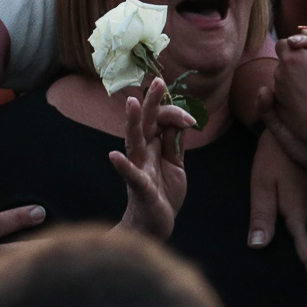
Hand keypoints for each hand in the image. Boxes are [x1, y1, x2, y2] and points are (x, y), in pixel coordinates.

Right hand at [113, 79, 191, 238]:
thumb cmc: (163, 193)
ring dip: (133, 122)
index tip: (192, 121)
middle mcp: (143, 154)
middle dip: (152, 102)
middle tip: (158, 81)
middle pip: (146, 123)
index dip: (175, 114)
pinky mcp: (139, 189)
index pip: (161, 120)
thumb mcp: (176, 164)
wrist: (155, 225)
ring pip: (134, 142)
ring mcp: (139, 169)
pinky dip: (123, 166)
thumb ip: (176, 143)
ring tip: (131, 104)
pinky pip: (130, 176)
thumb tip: (181, 119)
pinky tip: (114, 157)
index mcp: (153, 146)